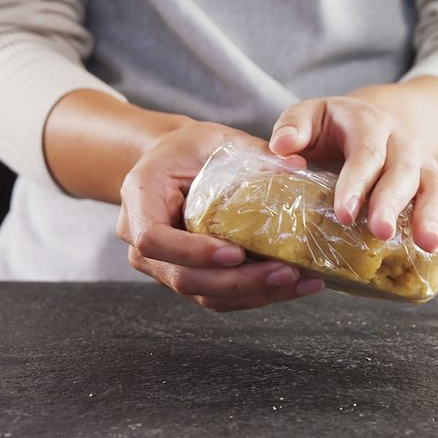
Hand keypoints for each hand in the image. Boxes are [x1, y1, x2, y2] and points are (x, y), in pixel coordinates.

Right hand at [115, 121, 324, 311]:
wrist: (175, 164)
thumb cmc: (190, 149)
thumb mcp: (216, 141)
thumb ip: (251, 153)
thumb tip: (296, 165)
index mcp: (140, 200)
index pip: (153, 239)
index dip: (193, 252)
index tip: (236, 252)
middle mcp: (143, 242)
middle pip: (183, 278)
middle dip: (237, 281)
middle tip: (284, 271)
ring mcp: (164, 265)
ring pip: (203, 295)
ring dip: (253, 294)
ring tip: (298, 282)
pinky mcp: (189, 277)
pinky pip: (218, 297)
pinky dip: (254, 295)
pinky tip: (291, 285)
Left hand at [268, 96, 437, 260]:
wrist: (372, 124)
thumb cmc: (332, 129)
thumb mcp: (310, 117)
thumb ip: (293, 128)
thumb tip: (282, 148)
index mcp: (370, 124)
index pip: (365, 152)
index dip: (356, 182)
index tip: (345, 212)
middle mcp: (403, 143)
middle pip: (403, 171)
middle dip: (393, 203)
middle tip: (380, 232)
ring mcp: (424, 166)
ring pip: (437, 188)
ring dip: (435, 217)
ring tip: (428, 245)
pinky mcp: (436, 188)